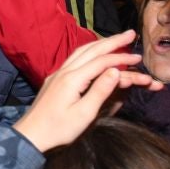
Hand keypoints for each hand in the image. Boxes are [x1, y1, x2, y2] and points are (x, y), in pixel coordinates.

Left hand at [13, 30, 161, 152]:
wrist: (31, 134)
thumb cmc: (58, 129)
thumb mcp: (84, 114)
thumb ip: (100, 90)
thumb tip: (116, 71)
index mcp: (72, 79)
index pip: (101, 62)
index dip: (121, 59)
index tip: (139, 58)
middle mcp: (64, 71)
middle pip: (91, 50)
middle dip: (112, 41)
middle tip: (130, 34)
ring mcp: (57, 74)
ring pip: (81, 52)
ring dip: (100, 44)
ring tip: (116, 40)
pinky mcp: (55, 79)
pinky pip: (74, 58)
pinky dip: (89, 51)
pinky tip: (94, 53)